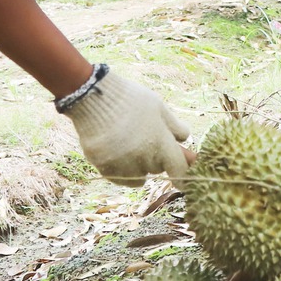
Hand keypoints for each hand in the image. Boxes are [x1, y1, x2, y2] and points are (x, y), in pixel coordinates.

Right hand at [61, 68, 191, 186]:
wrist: (95, 97)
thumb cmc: (131, 99)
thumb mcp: (158, 107)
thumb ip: (174, 126)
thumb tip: (185, 139)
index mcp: (162, 143)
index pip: (179, 170)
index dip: (183, 176)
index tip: (184, 182)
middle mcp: (144, 158)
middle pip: (156, 169)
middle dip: (154, 159)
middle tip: (144, 139)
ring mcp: (124, 165)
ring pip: (137, 176)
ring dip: (136, 166)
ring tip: (127, 142)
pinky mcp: (105, 168)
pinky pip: (119, 178)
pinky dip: (119, 169)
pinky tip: (115, 151)